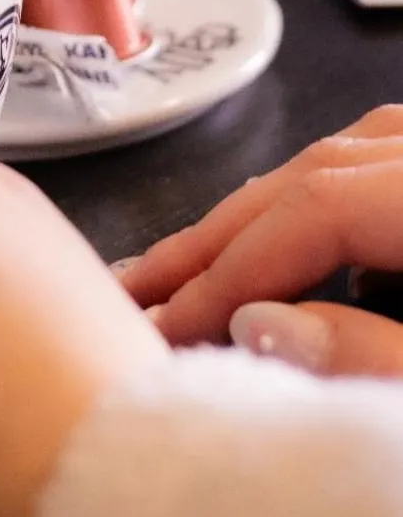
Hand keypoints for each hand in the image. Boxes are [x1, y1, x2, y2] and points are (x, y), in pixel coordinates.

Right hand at [117, 105, 402, 376]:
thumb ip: (375, 357)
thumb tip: (258, 327)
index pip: (316, 208)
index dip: (230, 268)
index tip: (164, 325)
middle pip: (318, 171)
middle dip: (221, 238)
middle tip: (138, 288)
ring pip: (344, 159)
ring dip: (262, 219)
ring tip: (197, 273)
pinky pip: (384, 172)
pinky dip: (326, 213)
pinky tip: (305, 266)